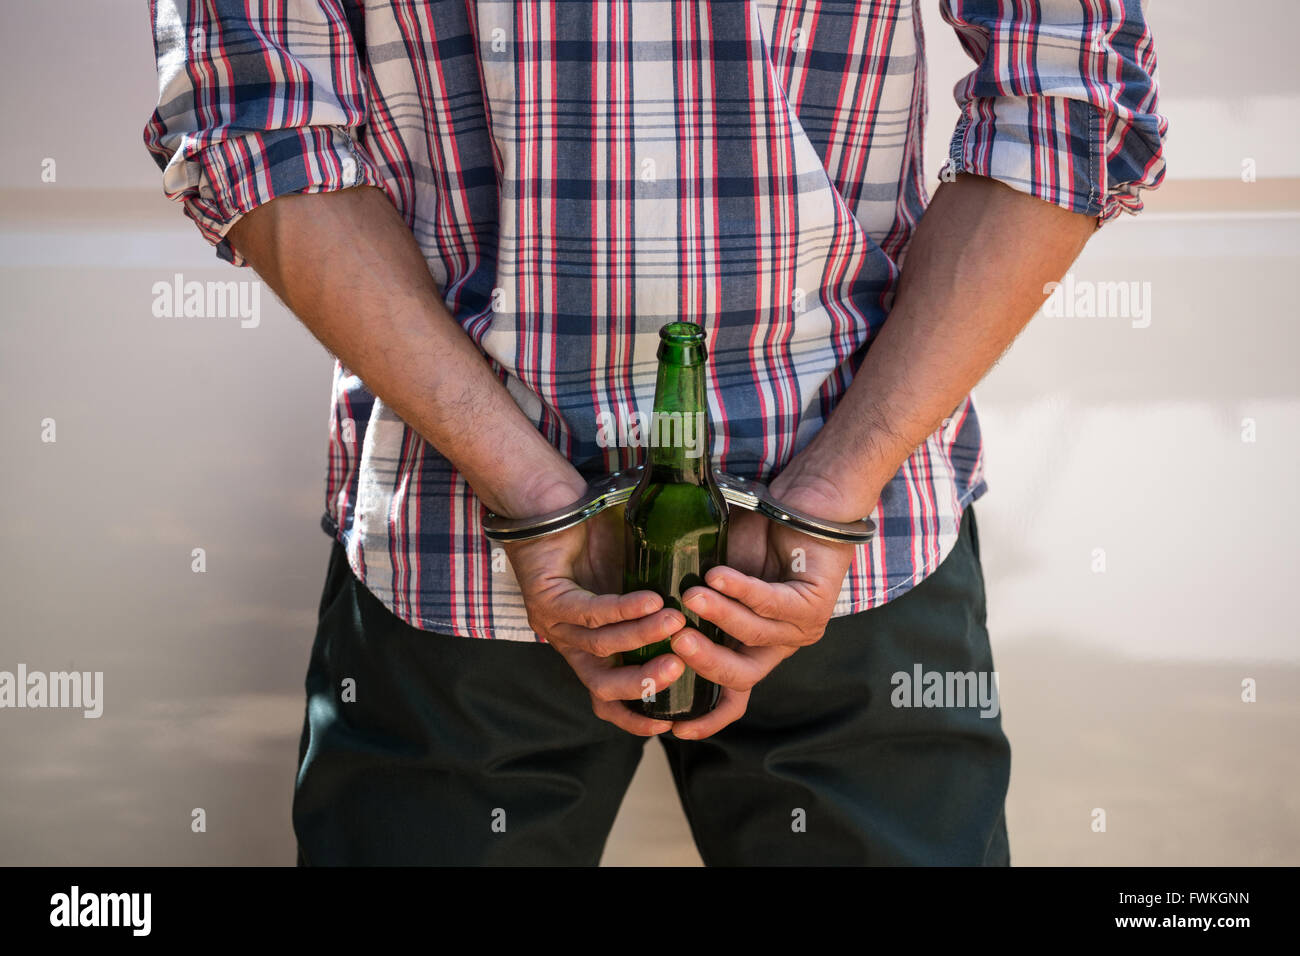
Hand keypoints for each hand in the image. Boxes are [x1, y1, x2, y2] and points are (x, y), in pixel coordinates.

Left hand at [499, 483, 687, 735]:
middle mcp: (568, 644)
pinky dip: (623, 610)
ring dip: (642, 638)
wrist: (549, 504)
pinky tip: (652, 601)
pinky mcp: (547, 598)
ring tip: (676, 623)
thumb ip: (663, 604)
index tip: (675, 722)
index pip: (607, 701)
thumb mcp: (636, 580)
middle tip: (682, 668)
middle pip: (603, 688)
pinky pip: (590, 612)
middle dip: (645, 684)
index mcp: (588, 649)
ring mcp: (553, 624)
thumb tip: (714, 614)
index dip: (636, 717)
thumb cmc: (594, 540)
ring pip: (602, 647)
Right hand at [666, 477, 865, 738]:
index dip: (705, 718)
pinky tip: (718, 575)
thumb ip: (682, 601)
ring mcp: (798, 630)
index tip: (672, 725)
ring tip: (690, 595)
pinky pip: (771, 602)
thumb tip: (629, 612)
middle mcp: (775, 647)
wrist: (801, 507)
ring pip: (752, 635)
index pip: (730, 699)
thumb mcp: (708, 578)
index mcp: (750, 650)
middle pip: (738, 677)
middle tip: (674, 640)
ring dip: (719, 616)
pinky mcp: (813, 605)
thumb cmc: (752, 540)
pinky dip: (742, 589)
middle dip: (704, 661)